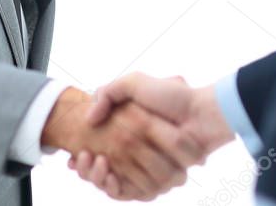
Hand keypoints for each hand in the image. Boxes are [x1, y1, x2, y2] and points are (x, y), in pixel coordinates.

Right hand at [69, 73, 234, 192]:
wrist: (201, 115)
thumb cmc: (172, 97)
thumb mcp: (135, 83)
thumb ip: (109, 93)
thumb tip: (89, 119)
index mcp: (130, 133)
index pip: (99, 149)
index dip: (82, 155)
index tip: (73, 153)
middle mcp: (136, 153)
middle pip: (102, 169)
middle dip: (86, 168)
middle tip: (76, 159)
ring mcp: (145, 168)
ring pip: (111, 182)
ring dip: (96, 176)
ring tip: (92, 162)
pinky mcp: (156, 181)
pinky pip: (129, 192)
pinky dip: (114, 187)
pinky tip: (107, 174)